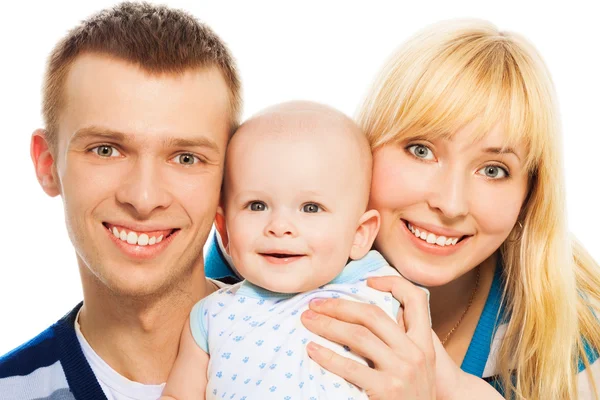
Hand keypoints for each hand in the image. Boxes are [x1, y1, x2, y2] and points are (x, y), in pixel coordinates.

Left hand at [301, 275, 434, 398]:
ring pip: (358, 336)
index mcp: (423, 343)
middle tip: (315, 304)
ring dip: (327, 325)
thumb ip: (402, 340)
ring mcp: (402, 371)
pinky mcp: (387, 391)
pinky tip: (313, 350)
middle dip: (339, 306)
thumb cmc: (413, 396)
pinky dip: (327, 356)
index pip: (416, 299)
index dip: (392, 283)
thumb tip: (367, 316)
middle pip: (373, 315)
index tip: (368, 280)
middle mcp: (415, 353)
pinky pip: (350, 367)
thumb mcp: (419, 365)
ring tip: (308, 322)